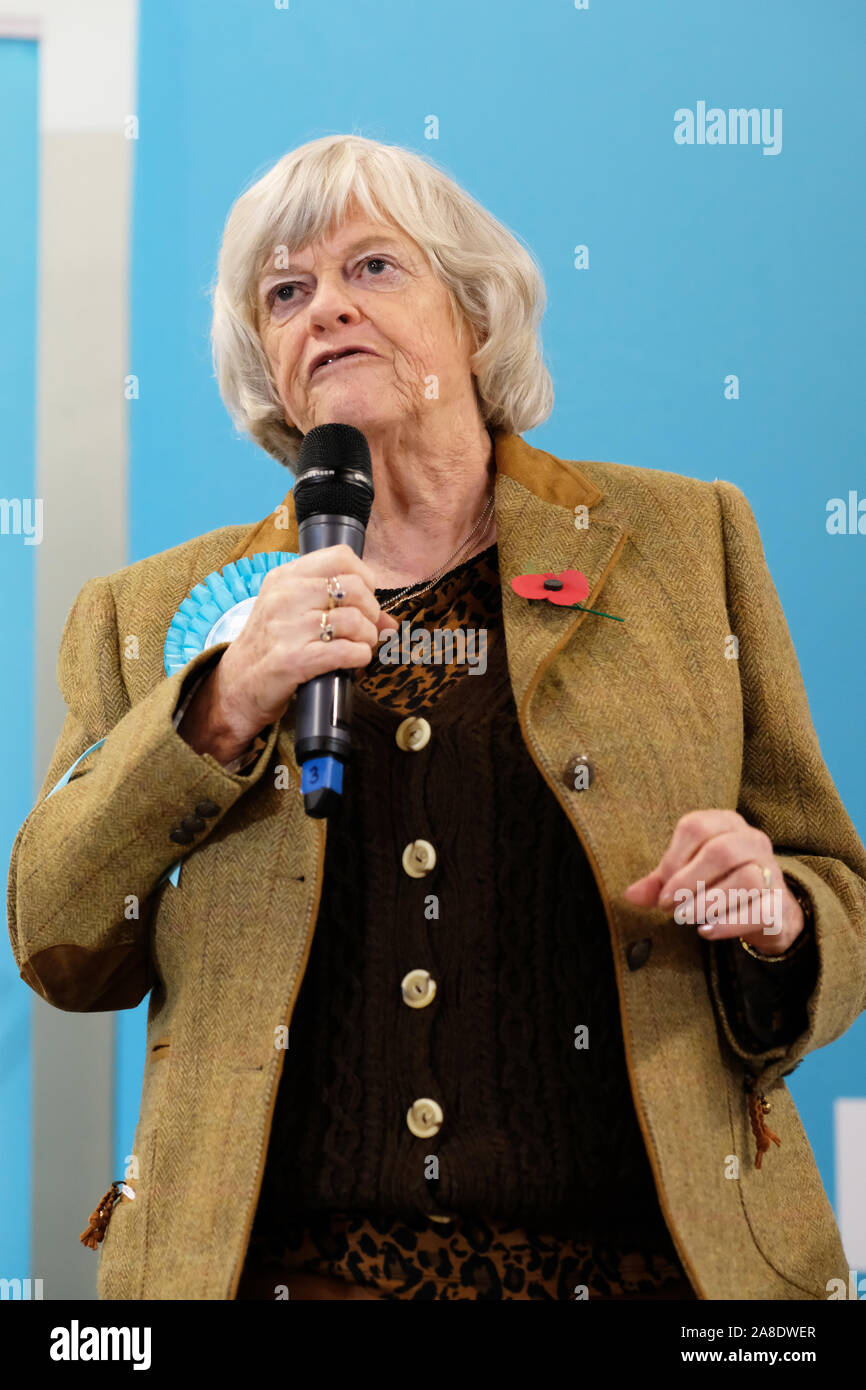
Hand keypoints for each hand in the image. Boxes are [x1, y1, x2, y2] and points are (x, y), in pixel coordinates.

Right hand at [178, 545, 398, 758]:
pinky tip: (354, 659)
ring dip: (367, 637)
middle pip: (354, 587)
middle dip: (371, 612)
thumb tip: (390, 622)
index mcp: (285, 577)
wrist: (237, 686)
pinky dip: (360, 656)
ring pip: (354, 620)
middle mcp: (285, 596)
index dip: (365, 577)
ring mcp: (287, 628)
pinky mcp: (293, 659)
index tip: (364, 598)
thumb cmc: (272, 646)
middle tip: (365, 628)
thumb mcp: (295, 614)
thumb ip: (339, 608)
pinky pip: (346, 651)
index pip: (341, 556)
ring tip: (360, 645)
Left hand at [623, 809, 804, 955]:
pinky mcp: (780, 904)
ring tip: (685, 918)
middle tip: (669, 906)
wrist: (767, 910)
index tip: (662, 888)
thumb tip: (629, 896)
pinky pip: (758, 911)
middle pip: (721, 851)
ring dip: (707, 902)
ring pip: (745, 879)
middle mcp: (753, 841)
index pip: (697, 827)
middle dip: (688, 881)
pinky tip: (705, 931)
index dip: (674, 857)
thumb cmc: (718, 884)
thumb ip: (659, 883)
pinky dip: (728, 923)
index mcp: (727, 824)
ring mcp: (772, 871)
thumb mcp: (686, 877)